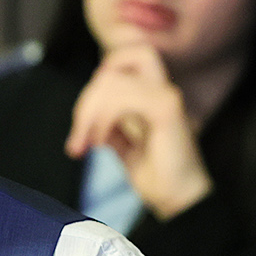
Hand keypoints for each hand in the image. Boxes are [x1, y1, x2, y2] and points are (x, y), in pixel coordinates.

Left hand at [65, 44, 212, 219]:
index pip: (126, 55)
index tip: (89, 112)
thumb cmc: (154, 174)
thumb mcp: (122, 142)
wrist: (177, 199)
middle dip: (86, 98)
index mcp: (153, 92)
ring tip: (87, 143)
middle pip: (115, 62)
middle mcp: (161, 89)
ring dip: (88, 112)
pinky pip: (122, 99)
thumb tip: (85, 115)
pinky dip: (103, 119)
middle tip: (78, 135)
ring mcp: (166, 97)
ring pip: (111, 79)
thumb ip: (108, 122)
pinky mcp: (166, 111)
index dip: (102, 74)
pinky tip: (101, 143)